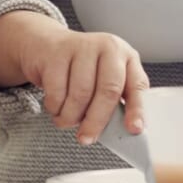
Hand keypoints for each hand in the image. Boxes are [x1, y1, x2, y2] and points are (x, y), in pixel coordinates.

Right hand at [0, 10, 147, 144]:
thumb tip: (120, 129)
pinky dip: (55, 107)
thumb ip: (114, 98)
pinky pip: (57, 90)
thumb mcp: (103, 76)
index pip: (137, 85)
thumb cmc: (79, 67)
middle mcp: (108, 48)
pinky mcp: (57, 53)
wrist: (44, 46)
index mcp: (126, 56)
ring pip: (80, 94)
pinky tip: (55, 107)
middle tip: (87, 137)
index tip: (134, 129)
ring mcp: (82, 47)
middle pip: (108, 90)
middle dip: (97, 120)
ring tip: (67, 120)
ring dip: (71, 116)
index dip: (137, 109)